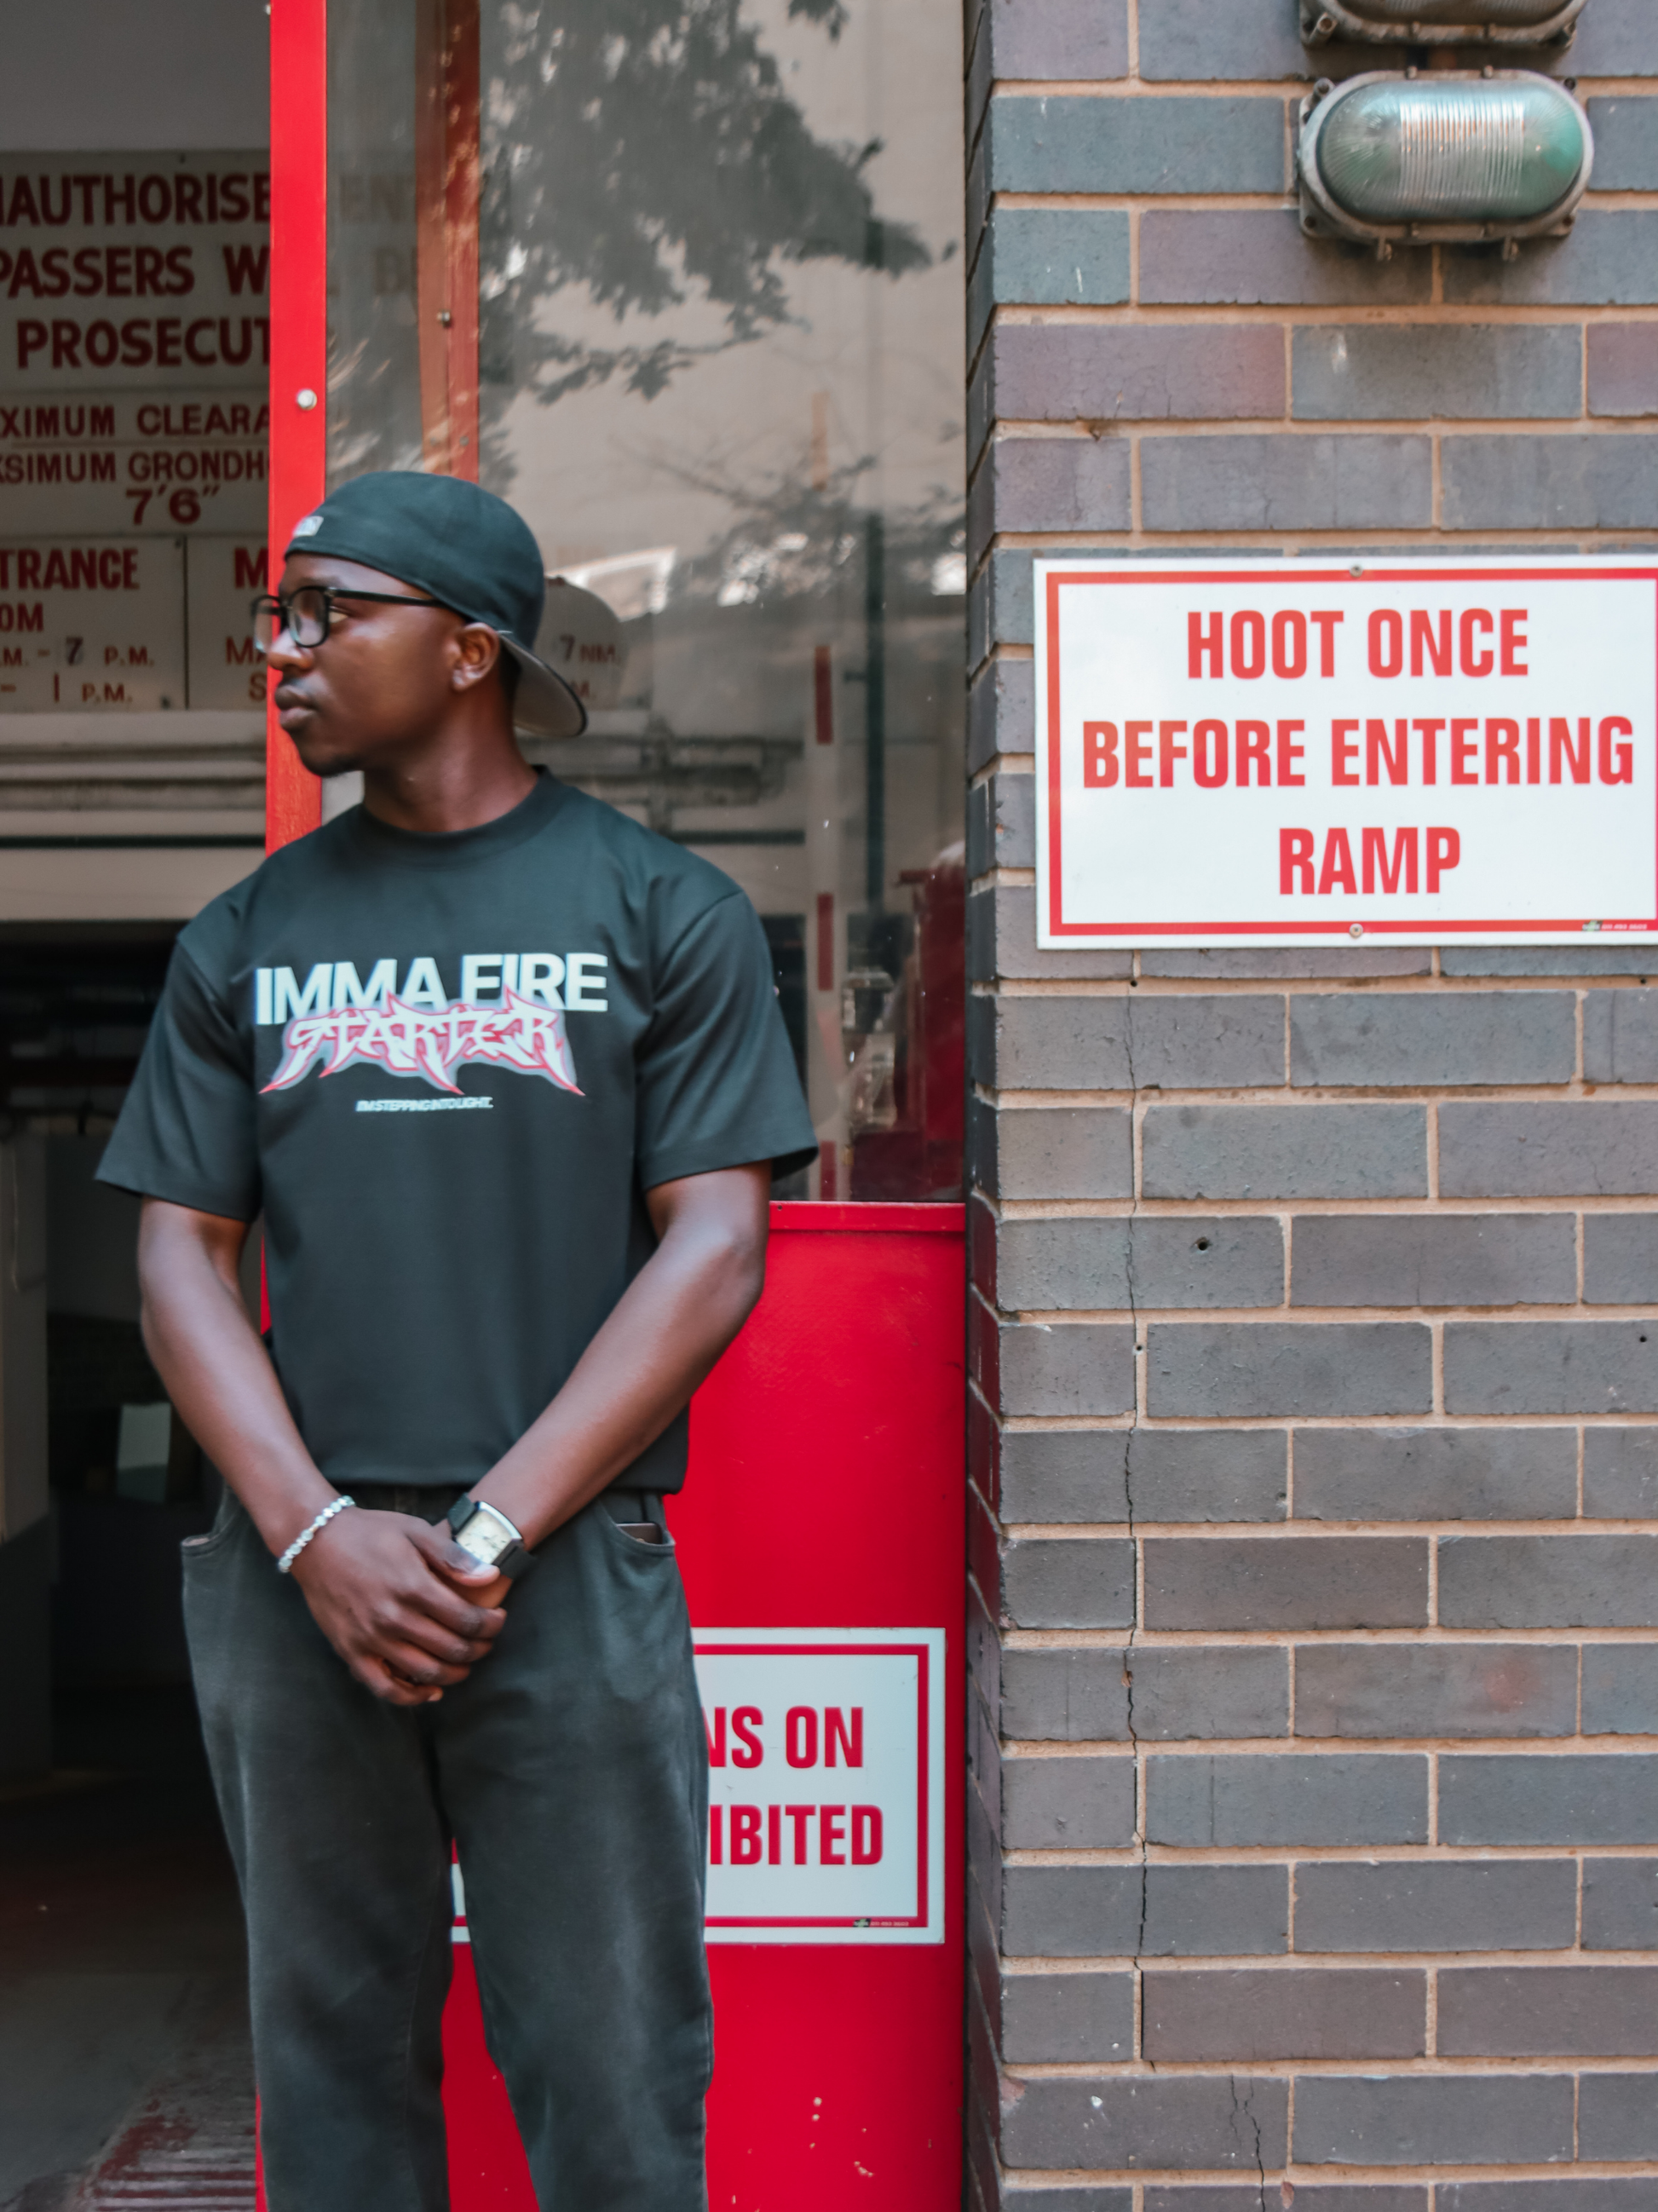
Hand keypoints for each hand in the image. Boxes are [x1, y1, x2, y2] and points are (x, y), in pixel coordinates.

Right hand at [290, 1508, 506, 1705]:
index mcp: (413, 1587)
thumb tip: (491, 1577)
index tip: (498, 1620)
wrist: (316, 1542)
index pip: (466, 1620)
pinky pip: (385, 1688)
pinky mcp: (350, 1652)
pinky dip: (412, 1696)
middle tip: (486, 1641)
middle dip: (478, 1648)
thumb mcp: (416, 1531)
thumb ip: (453, 1558)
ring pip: (426, 1672)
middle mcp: (393, 1618)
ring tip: (465, 1662)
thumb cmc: (371, 1532)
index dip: (490, 1625)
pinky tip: (430, 1691)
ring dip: (454, 1673)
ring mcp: (370, 1639)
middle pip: (452, 1649)